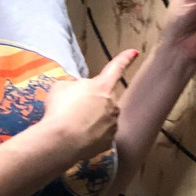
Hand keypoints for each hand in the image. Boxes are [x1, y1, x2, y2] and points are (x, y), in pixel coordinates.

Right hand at [42, 48, 138, 162]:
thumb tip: (77, 93)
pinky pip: (100, 135)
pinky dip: (90, 135)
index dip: (125, 59)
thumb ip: (74, 87)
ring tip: (72, 125)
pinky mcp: (108, 142)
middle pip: (104, 99)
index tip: (134, 52)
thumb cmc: (60, 109)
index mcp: (103, 86)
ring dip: (91, 119)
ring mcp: (112, 124)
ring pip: (103, 118)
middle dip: (92, 102)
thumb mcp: (61, 88)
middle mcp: (113, 104)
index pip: (116, 68)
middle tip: (72, 109)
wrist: (61, 141)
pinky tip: (76, 137)